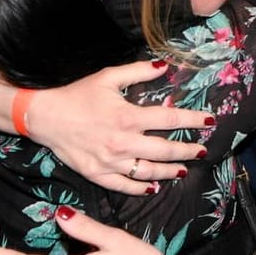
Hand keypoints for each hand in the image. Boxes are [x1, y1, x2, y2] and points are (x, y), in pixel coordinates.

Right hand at [25, 62, 211, 194]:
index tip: (210, 121)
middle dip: (187, 150)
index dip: (193, 121)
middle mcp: (123, 142)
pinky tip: (153, 186)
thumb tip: (165, 66)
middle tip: (202, 150)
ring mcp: (111, 162)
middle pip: (165, 150)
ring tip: (183, 170)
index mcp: (128, 117)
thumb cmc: (77, 95)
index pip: (170, 120)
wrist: (45, 117)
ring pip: (149, 172)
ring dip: (169, 171)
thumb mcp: (108, 77)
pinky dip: (141, 188)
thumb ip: (139, 72)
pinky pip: (125, 186)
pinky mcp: (98, 175)